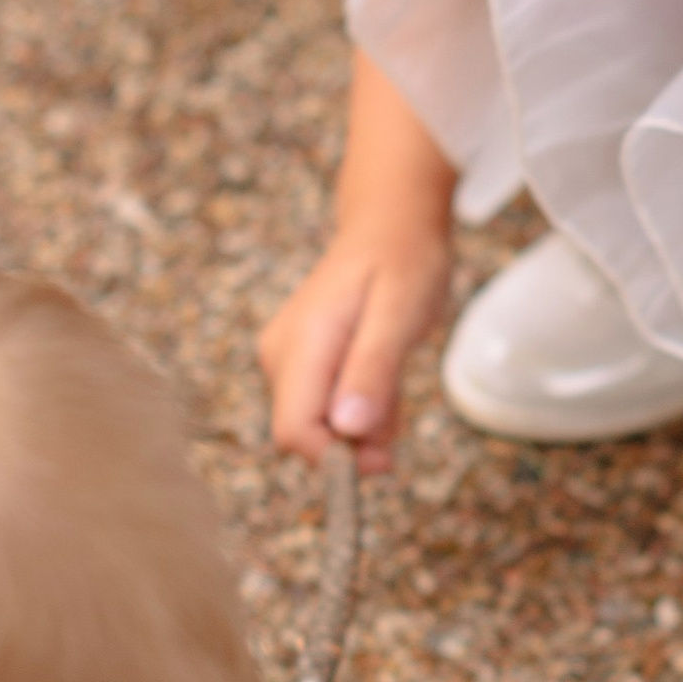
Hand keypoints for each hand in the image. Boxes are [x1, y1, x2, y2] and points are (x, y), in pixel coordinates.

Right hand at [259, 222, 452, 470]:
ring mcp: (285, 357)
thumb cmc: (402, 262)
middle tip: (397, 405)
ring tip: (392, 374)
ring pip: (318, 424)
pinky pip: (325, 406)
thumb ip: (373, 370)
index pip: (294, 431)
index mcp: (302, 342)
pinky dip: (359, 405)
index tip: (384, 457)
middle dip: (354, 440)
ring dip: (362, 422)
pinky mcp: (298, 361)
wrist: (390, 223)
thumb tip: (348, 429)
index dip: (337, 458)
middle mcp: (280, 354)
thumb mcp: (400, 314)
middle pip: (304, 434)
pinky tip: (380, 372)